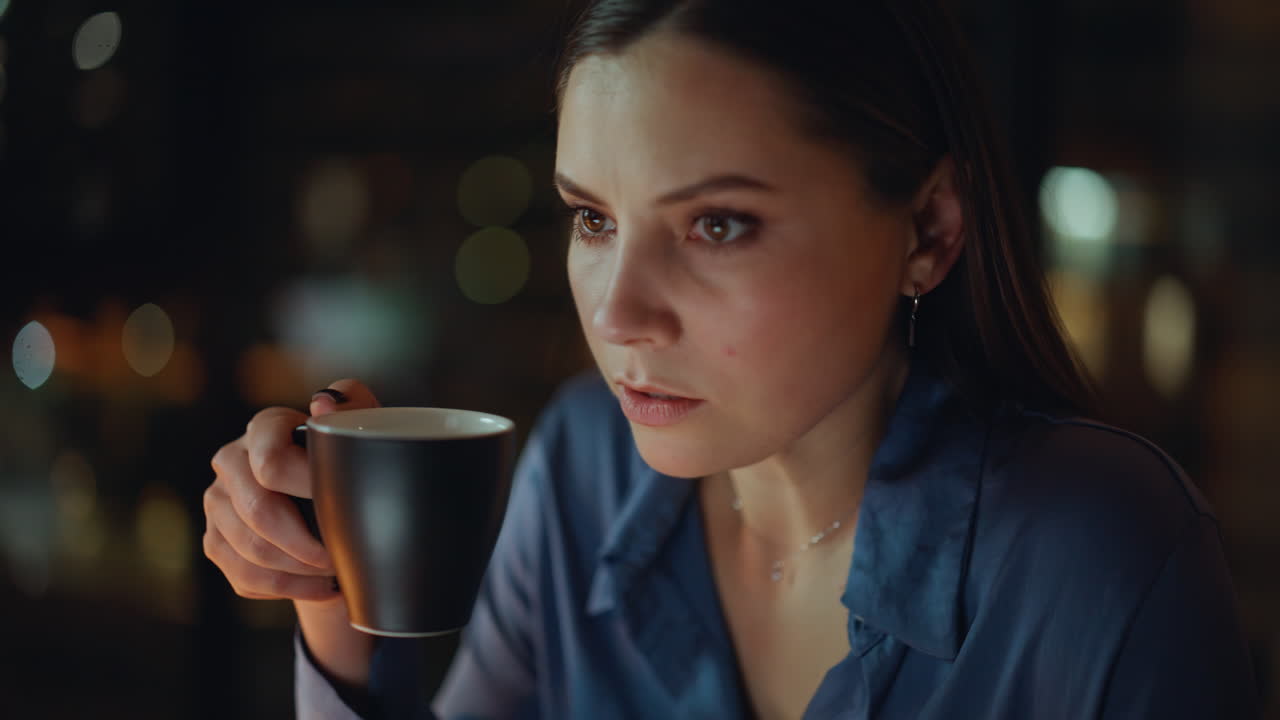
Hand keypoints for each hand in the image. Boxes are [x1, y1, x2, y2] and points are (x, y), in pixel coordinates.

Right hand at [203, 379, 381, 600]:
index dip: (308, 488)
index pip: (271, 461)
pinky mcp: (214, 540)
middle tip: (340, 554)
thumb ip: (353, 406)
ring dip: (300, 570)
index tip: (342, 504)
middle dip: (306, 542)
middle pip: (259, 511)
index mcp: (264, 427)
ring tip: (335, 572)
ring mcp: (217, 502)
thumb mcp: (359, 430)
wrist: (326, 504)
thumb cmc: (347, 463)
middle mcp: (231, 460)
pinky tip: (320, 586)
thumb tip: (322, 403)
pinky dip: (287, 587)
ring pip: (251, 549)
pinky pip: (244, 575)